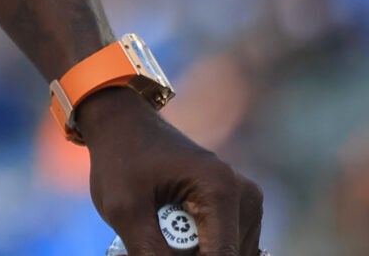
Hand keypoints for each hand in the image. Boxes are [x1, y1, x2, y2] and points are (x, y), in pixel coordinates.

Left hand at [80, 88, 264, 255]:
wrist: (125, 125)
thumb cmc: (121, 160)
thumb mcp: (124, 209)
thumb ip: (148, 252)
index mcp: (221, 190)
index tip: (159, 251)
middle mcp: (245, 196)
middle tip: (143, 243)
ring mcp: (247, 204)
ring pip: (225, 254)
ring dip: (189, 254)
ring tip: (152, 233)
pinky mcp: (241, 211)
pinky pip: (225, 248)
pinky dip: (197, 250)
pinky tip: (167, 236)